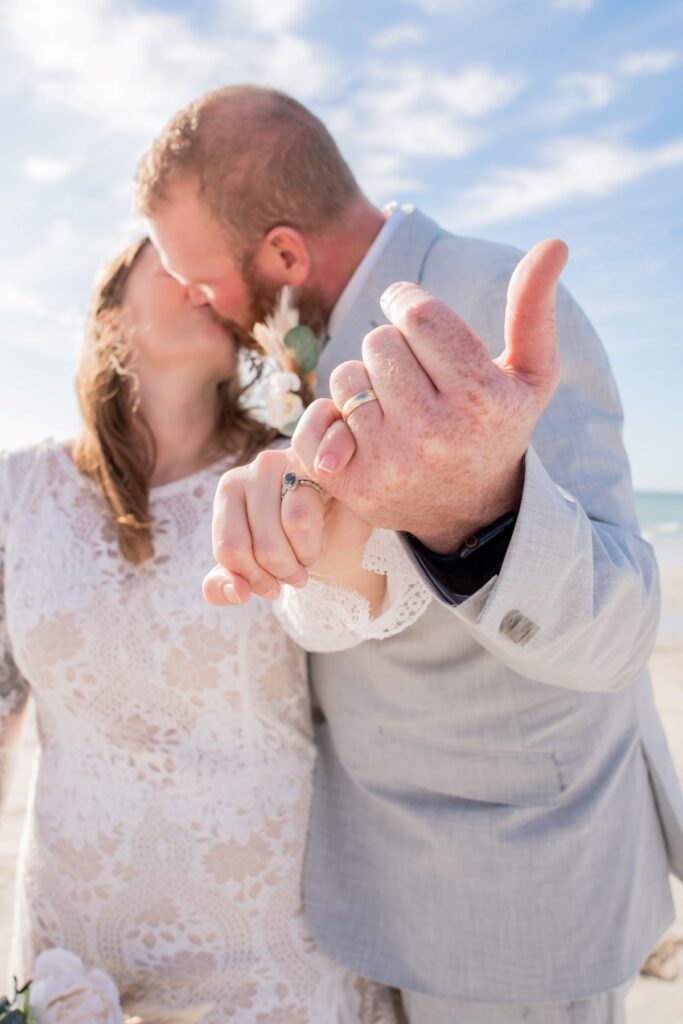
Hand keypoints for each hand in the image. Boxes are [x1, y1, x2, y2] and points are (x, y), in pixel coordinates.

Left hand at [203, 448, 372, 605]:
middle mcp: (253, 469)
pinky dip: (312, 547)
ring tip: (307, 561)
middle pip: (258, 547)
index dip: (253, 580)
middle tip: (296, 576)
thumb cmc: (294, 538)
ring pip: (283, 533)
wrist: (345, 514)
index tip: (272, 587)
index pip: (229, 549)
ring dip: (301, 562)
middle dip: (282, 575)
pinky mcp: (314, 466)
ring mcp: (285, 463)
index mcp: (230, 490)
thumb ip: (227, 583)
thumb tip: (237, 593)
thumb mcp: (255, 564)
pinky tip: (319, 544)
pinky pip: (302, 519)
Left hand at [291, 238, 568, 552]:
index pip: (417, 315)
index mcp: (480, 399)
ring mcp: (390, 462)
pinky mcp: (353, 485)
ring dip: (363, 379)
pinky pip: (317, 418)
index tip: (408, 311)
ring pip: (346, 376)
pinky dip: (331, 414)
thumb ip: (535, 308)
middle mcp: (434, 433)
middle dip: (391, 345)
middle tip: (411, 371)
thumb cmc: (497, 426)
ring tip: (392, 403)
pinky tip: (360, 427)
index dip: (405, 301)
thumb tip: (554, 242)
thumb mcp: (530, 375)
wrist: (468, 511)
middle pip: (378, 342)